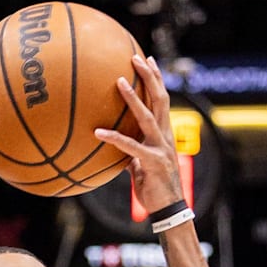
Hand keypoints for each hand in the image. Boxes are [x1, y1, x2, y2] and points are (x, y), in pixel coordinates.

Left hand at [93, 55, 183, 212]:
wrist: (168, 209)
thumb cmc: (153, 188)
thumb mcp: (140, 166)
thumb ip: (131, 153)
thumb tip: (116, 147)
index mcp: (164, 133)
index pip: (162, 99)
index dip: (156, 79)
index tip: (147, 59)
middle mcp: (165, 135)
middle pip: (160, 99)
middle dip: (149, 77)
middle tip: (136, 57)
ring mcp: (161, 148)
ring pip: (147, 117)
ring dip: (133, 98)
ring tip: (119, 82)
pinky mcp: (152, 162)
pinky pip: (131, 147)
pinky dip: (114, 138)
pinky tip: (98, 131)